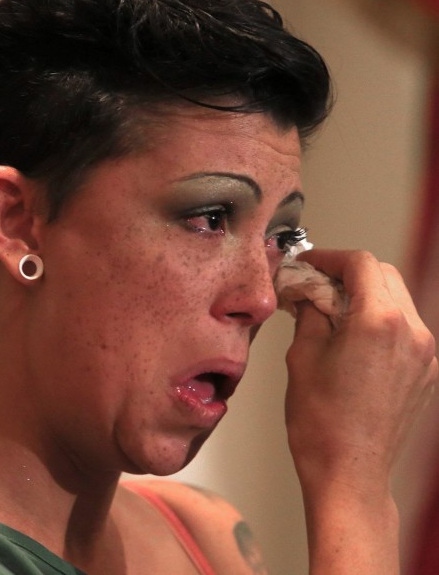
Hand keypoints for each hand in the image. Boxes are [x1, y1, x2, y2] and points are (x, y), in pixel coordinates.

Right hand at [283, 249, 435, 497]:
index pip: (361, 264)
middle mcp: (411, 332)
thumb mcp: (302, 355)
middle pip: (384, 276)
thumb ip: (309, 313)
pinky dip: (379, 322)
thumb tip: (307, 292)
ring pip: (397, 301)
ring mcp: (425, 354)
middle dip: (348, 274)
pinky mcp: (426, 372)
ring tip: (331, 314)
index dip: (329, 258)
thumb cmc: (322, 422)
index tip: (308, 264)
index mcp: (379, 322)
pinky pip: (405, 329)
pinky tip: (351, 339)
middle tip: (315, 285)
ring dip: (365, 297)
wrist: (349, 470)